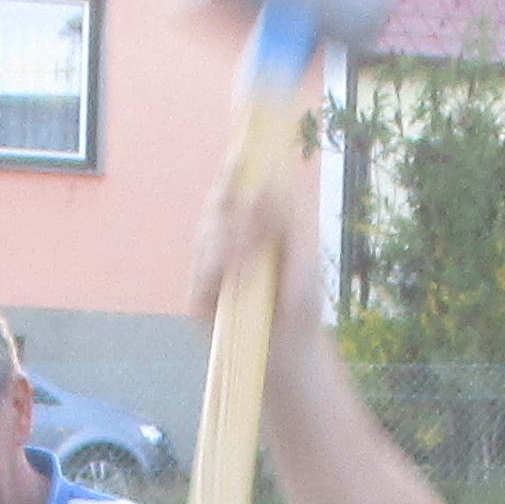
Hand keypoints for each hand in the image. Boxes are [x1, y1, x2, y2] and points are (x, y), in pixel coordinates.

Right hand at [187, 153, 322, 332]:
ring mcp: (210, 272)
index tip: (241, 149)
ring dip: (228, 235)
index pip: (238, 192)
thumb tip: (269, 183)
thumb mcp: (304, 258)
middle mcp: (227, 246)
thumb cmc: (300, 305)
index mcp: (252, 231)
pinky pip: (202, 275)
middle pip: (217, 207)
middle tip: (239, 187)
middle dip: (228, 195)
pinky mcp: (199, 300)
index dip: (236, 169)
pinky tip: (236, 273)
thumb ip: (286, 222)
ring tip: (252, 248)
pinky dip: (218, 270)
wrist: (294, 354)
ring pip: (207, 235)